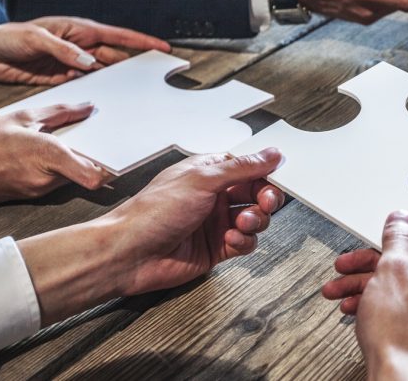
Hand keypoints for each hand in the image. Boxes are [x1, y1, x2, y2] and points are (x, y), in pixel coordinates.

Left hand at [0, 17, 170, 84]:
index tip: (162, 47)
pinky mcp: (63, 79)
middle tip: (149, 80)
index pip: (118, 36)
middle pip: (115, 59)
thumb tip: (89, 62)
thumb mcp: (36, 38)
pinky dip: (95, 93)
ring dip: (114, 83)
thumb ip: (64, 50)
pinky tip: (102, 101)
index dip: (142, 42)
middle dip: (133, 68)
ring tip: (129, 95)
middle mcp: (81, 47)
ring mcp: (73, 64)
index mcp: (79, 31)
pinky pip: (86, 87)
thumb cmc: (9, 37)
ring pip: (103, 75)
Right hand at [0, 103, 107, 202]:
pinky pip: (51, 185)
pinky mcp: (27, 197)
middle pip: (85, 176)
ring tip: (66, 148)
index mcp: (47, 156)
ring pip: (69, 180)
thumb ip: (61, 113)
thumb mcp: (24, 116)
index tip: (118, 159)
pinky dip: (55, 173)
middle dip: (92, 162)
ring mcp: (35, 192)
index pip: (94, 176)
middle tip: (98, 146)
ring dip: (72, 167)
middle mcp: (45, 179)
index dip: (110, 170)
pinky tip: (45, 160)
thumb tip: (88, 108)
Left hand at [17, 149, 283, 325]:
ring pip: (255, 219)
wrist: (129, 254)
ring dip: (254, 221)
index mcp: (209, 173)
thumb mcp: (202, 180)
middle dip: (265, 199)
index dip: (266, 174)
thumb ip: (241, 167)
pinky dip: (244, 242)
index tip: (277, 180)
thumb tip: (271, 154)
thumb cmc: (153, 213)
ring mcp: (215, 223)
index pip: (249, 168)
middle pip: (257, 194)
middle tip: (264, 203)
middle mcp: (214, 196)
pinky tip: (230, 241)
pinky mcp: (217, 248)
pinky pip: (245, 243)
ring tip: (241, 224)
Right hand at [322, 212, 407, 379]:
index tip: (381, 234)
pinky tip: (351, 308)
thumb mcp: (390, 270)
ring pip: (399, 284)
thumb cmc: (400, 329)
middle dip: (371, 262)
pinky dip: (376, 302)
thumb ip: (396, 239)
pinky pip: (400, 305)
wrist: (400, 376)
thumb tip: (401, 218)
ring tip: (338, 290)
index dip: (404, 232)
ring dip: (365, 284)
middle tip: (347, 264)